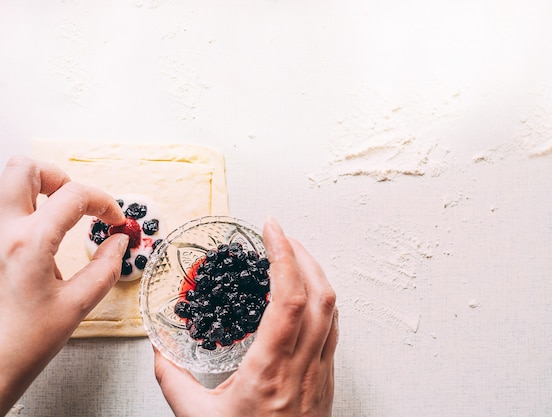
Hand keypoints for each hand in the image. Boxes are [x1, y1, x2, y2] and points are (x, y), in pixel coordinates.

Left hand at [0, 156, 128, 413]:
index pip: (74, 195)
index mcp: (28, 243)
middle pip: (24, 168)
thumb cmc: (23, 342)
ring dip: (35, 190)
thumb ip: (105, 267)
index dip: (104, 202)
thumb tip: (118, 241)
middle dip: (58, 178)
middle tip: (74, 201)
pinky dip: (21, 211)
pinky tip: (32, 235)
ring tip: (53, 213)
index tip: (112, 218)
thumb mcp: (77, 305)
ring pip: (5, 183)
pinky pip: (0, 210)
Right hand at [154, 217, 338, 416]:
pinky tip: (304, 296)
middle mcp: (302, 367)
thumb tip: (159, 352)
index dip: (284, 256)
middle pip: (320, 295)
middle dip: (303, 255)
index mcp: (270, 371)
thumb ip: (174, 382)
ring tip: (293, 258)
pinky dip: (321, 301)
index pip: (288, 299)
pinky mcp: (327, 380)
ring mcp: (320, 373)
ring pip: (332, 310)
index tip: (272, 229)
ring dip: (316, 274)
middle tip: (281, 236)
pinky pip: (333, 328)